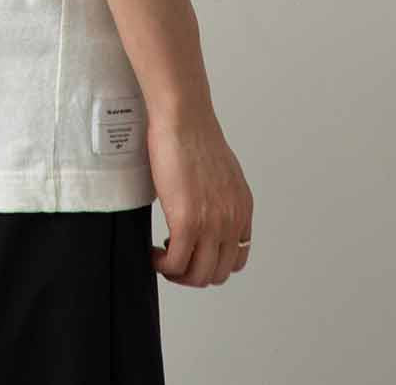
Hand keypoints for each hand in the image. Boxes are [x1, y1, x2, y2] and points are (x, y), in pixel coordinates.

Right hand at [146, 109, 252, 286]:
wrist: (184, 119)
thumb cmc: (195, 135)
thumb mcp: (222, 173)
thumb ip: (220, 196)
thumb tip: (205, 206)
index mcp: (242, 209)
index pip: (236, 258)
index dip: (212, 262)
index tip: (194, 254)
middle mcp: (232, 221)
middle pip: (217, 273)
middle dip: (193, 273)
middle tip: (174, 260)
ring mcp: (211, 225)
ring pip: (198, 275)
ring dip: (178, 274)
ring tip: (163, 259)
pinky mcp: (187, 222)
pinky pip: (175, 263)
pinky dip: (163, 265)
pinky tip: (154, 253)